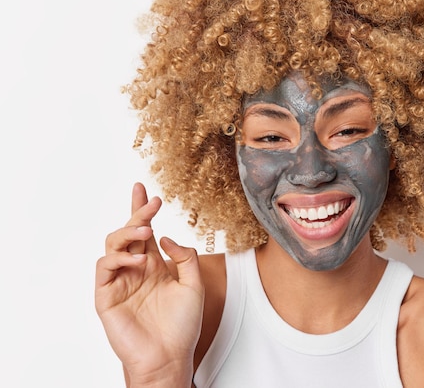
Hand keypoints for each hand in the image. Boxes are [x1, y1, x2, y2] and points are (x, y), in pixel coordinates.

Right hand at [95, 183, 203, 386]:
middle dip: (137, 213)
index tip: (147, 191)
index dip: (143, 211)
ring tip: (147, 231)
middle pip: (128, 232)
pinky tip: (138, 261)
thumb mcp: (194, 285)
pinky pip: (104, 268)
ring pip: (113, 245)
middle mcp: (135, 270)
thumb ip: (185, 258)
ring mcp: (120, 282)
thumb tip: (166, 238)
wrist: (170, 357)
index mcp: (154, 266)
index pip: (145, 232)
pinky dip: (118, 258)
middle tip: (150, 200)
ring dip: (128, 233)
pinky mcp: (106, 296)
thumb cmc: (182, 326)